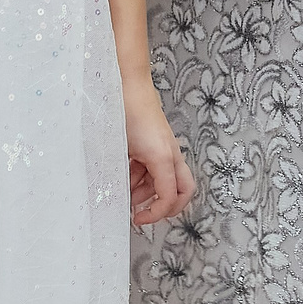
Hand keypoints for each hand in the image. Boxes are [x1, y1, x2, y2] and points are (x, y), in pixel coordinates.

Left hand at [124, 83, 194, 225]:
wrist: (127, 84)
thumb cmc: (124, 112)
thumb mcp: (122, 151)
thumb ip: (124, 177)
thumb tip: (119, 198)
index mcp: (164, 157)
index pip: (171, 198)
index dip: (156, 215)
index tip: (138, 219)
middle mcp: (170, 154)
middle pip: (183, 191)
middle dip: (165, 206)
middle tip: (143, 212)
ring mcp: (165, 148)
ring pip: (166, 180)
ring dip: (147, 190)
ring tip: (124, 188)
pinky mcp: (157, 142)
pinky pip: (155, 167)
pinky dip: (142, 176)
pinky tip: (124, 172)